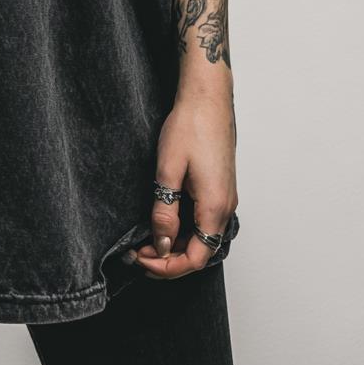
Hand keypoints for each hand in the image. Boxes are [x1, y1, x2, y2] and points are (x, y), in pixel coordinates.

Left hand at [131, 90, 237, 279]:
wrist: (207, 98)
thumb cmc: (190, 126)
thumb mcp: (168, 170)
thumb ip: (165, 211)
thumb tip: (162, 244)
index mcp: (215, 207)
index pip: (195, 258)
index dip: (167, 267)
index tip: (141, 259)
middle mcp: (226, 207)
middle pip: (200, 251)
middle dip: (168, 259)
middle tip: (138, 252)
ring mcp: (225, 197)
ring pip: (202, 237)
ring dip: (176, 244)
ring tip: (146, 239)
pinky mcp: (220, 188)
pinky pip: (204, 220)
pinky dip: (184, 229)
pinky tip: (164, 221)